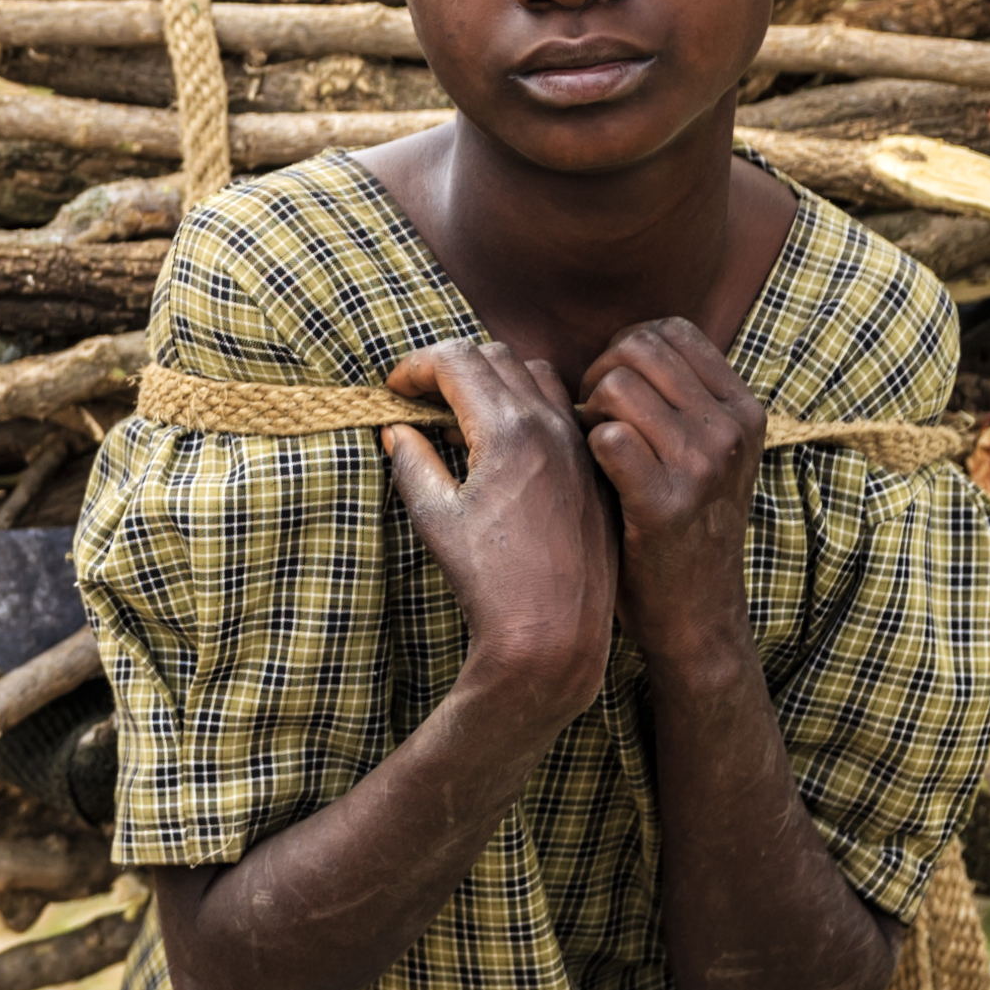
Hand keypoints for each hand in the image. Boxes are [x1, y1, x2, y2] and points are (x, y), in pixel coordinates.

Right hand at [382, 337, 611, 717]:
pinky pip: (561, 411)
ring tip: (464, 420)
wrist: (554, 634)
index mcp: (506, 430)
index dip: (416, 365)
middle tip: (422, 398)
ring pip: (535, 375)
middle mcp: (550, 425)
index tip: (395, 388)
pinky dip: (527, 407)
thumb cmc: (490, 583)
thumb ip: (412, 462)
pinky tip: (505, 447)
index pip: (456, 359)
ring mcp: (578, 444)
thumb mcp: (436, 519)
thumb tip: (398, 430)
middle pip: (495, 356)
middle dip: (451, 367)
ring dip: (494, 381)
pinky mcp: (594, 468)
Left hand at [579, 318, 766, 668]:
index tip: (611, 390)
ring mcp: (703, 466)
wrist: (697, 616)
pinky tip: (591, 476)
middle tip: (590, 418)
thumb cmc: (684, 528)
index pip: (671, 330)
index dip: (626, 348)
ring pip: (617, 386)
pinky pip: (607, 439)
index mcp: (743, 409)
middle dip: (598, 374)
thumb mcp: (709, 456)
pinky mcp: (666, 504)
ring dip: (587, 412)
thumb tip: (620, 348)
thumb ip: (681, 402)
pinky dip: (585, 450)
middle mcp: (731, 429)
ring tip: (589, 449)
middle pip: (638, 348)